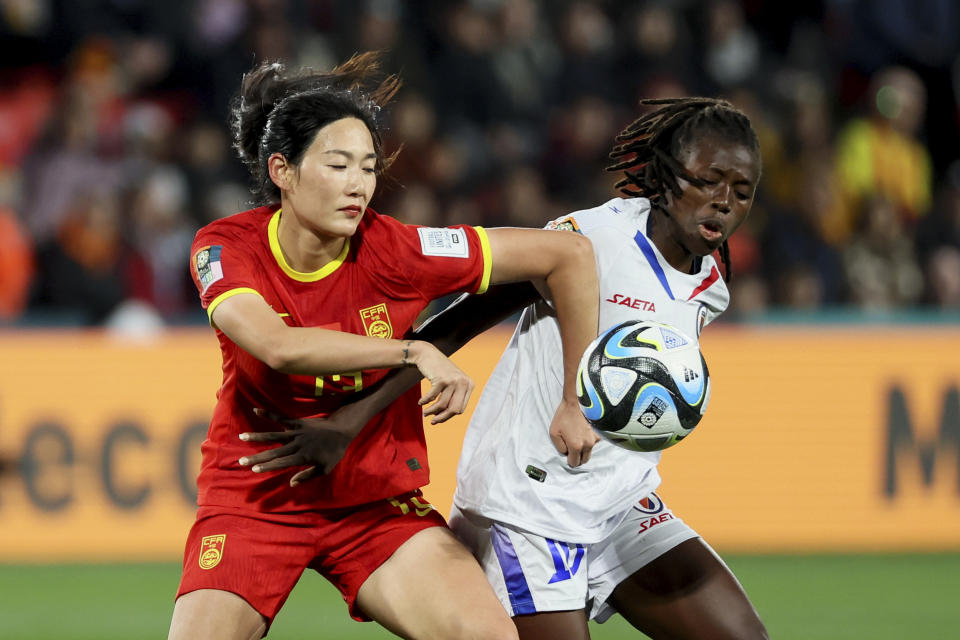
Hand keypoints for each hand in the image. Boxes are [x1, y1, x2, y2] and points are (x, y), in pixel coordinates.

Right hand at [238, 408, 360, 485]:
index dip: (267, 466)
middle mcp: (296, 445)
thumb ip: (307, 476)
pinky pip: (281, 417)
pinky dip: (268, 414)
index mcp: (302, 457)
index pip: (281, 463)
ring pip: (273, 435)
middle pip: (273, 452)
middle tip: (241, 461)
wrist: (341, 430)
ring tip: (242, 437)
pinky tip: (256, 410)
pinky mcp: (297, 422)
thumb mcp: (325, 469)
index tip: (254, 469)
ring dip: (257, 436)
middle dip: (257, 457)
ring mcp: (296, 432)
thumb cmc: (333, 452)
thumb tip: (291, 484)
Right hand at [408, 341, 474, 423]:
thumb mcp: (451, 384)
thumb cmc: (439, 372)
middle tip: (432, 422)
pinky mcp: (441, 379)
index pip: (460, 409)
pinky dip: (425, 402)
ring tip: (424, 413)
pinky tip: (420, 402)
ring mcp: (453, 381)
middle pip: (454, 410)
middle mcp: (464, 383)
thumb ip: (452, 398)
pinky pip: (432, 398)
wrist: (428, 355)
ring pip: (442, 405)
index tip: (438, 418)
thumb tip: (443, 418)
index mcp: (469, 385)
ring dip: (431, 411)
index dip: (448, 416)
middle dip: (442, 418)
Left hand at [548, 399, 600, 466]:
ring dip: (585, 448)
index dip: (570, 460)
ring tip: (578, 436)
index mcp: (576, 446)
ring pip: (590, 451)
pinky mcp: (600, 432)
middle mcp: (588, 444)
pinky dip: (590, 440)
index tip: (568, 454)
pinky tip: (584, 431)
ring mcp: (596, 438)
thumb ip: (560, 447)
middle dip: (578, 457)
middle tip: (572, 447)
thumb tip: (567, 453)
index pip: (574, 463)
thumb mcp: (553, 432)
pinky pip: (594, 442)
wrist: (577, 401)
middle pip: (584, 460)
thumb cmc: (564, 415)